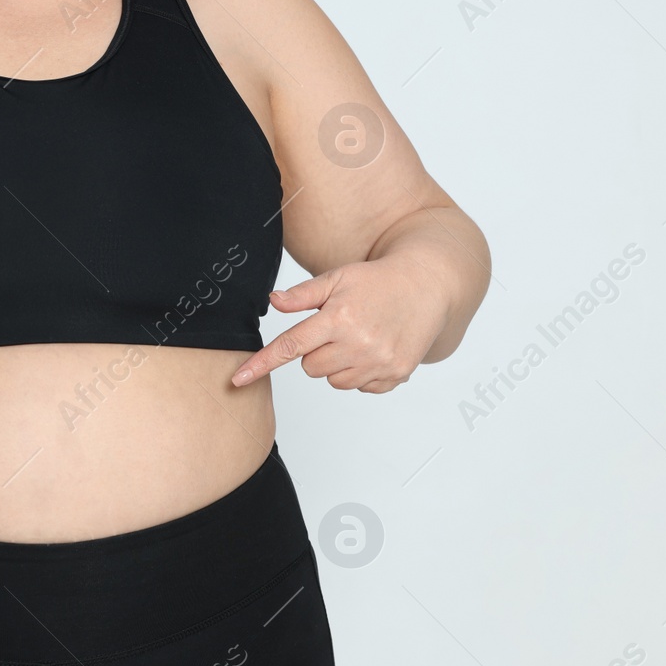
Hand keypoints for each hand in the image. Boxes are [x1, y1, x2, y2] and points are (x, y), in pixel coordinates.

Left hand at [229, 258, 444, 393]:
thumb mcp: (339, 278)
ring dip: (338, 364)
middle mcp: (359, 344)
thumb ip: (304, 295)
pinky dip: (361, 373)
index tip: (237, 380)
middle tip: (339, 328)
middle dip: (317, 350)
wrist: (428, 286)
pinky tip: (376, 348)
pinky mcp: (394, 376)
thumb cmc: (377, 281)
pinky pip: (359, 387)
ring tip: (359, 337)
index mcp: (339, 317)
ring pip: (333, 381)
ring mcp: (378, 363)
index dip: (261, 364)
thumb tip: (273, 302)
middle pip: (310, 367)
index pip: (290, 346)